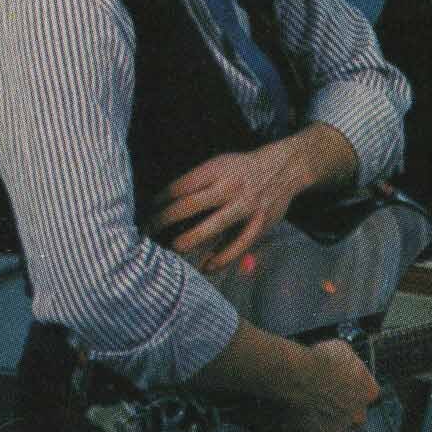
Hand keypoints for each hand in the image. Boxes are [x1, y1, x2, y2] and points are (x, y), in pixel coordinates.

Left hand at [154, 133, 323, 273]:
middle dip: (163, 221)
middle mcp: (230, 187)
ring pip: (214, 226)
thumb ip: (196, 182)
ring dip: (190, 240)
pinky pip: (239, 244)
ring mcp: (246, 206)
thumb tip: (163, 206)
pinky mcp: (260, 223)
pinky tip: (206, 267)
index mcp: (215, 170)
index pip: (178, 187)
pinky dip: (222, 258)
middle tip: (146, 234)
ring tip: (173, 249)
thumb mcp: (219, 164)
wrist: (285, 168)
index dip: (158, 202)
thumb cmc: (242, 170)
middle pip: (189, 206)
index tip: (146, 213)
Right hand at [262, 338, 380, 431]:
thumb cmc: (323, 358)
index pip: (370, 395)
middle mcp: (357, 414)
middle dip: (349, 415)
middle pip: (358, 419)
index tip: (348, 386)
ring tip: (324, 426)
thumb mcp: (344, 350)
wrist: (300, 374)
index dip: (358, 391)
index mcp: (369, 392)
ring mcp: (337, 428)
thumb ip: (350, 362)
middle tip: (334, 407)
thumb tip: (348, 363)